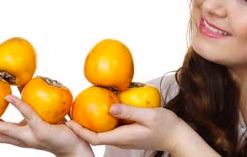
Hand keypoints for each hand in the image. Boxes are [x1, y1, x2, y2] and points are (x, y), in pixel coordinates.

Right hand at [0, 94, 93, 156]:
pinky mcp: (41, 130)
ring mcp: (29, 136)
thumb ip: (29, 105)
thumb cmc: (59, 129)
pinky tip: (8, 97)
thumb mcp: (39, 117)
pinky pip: (27, 115)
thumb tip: (20, 85)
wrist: (76, 146)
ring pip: (3, 131)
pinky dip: (17, 106)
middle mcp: (20, 139)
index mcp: (18, 136)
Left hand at [65, 104, 181, 152]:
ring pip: (102, 132)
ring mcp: (125, 138)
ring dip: (90, 123)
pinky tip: (101, 108)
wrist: (177, 136)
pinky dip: (102, 120)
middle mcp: (121, 140)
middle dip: (80, 127)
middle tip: (69, 113)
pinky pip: (111, 128)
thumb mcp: (149, 115)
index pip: (94, 138)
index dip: (79, 130)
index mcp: (123, 137)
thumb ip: (129, 111)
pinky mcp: (129, 133)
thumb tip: (109, 107)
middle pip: (95, 136)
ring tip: (80, 109)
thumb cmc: (166, 126)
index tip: (68, 121)